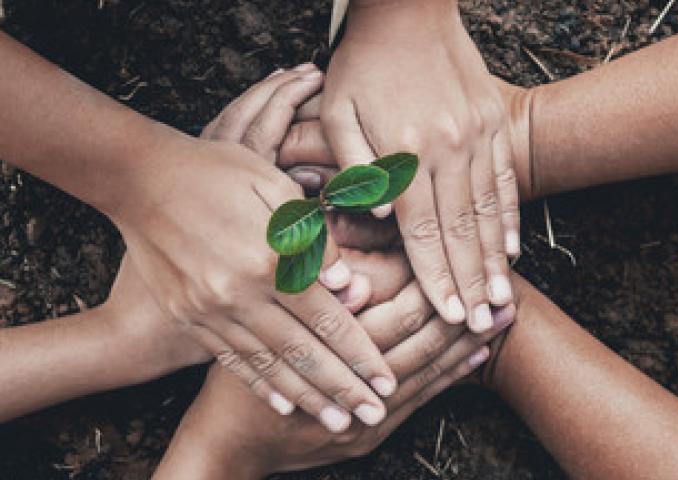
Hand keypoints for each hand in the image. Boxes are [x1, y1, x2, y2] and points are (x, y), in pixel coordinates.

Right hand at [115, 65, 396, 431]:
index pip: (328, 318)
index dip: (361, 353)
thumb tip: (349, 284)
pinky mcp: (190, 316)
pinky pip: (230, 359)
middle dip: (343, 388)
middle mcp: (241, 293)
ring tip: (337, 422)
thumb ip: (314, 240)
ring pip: (269, 364)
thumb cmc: (218, 172)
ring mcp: (211, 310)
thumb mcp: (275, 187)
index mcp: (270, 258)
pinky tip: (282, 406)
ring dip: (306, 398)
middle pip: (303, 352)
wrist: (141, 180)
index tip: (385, 380)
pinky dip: (258, 386)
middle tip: (373, 414)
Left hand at [321, 0, 519, 332]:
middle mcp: (449, 151)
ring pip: (489, 213)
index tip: (450, 316)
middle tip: (482, 326)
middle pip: (461, 233)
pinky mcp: (493, 124)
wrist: (409, 8)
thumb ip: (357, 168)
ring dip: (496, 263)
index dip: (437, 280)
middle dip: (471, 285)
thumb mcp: (339, 111)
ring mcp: (478, 137)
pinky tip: (512, 249)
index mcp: (406, 154)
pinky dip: (510, 219)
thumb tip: (385, 218)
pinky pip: (506, 181)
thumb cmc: (364, 63)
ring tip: (503, 301)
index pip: (423, 234)